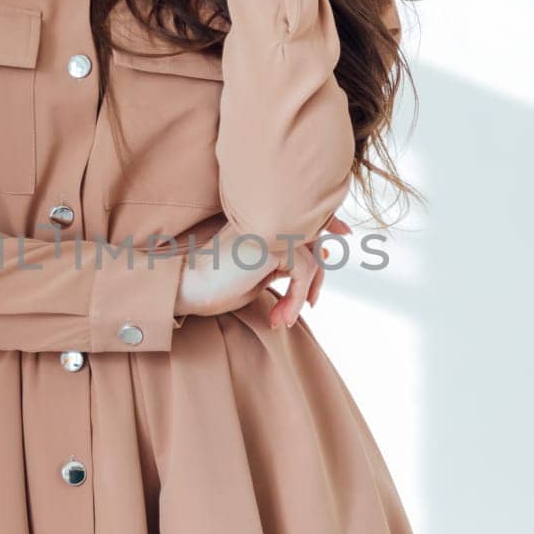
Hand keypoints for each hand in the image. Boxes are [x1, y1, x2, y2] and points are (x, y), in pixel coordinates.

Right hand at [174, 212, 351, 326]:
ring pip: (311, 258)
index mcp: (260, 218)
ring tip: (283, 319)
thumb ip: (286, 261)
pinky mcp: (269, 243)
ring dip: (300, 296)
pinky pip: (302, 271)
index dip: (328, 220)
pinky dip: (295, 299)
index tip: (345, 233)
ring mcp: (267, 226)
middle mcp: (265, 216)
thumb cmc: (217, 285)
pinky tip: (279, 317)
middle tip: (311, 304)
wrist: (189, 289)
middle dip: (320, 270)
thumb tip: (324, 256)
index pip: (304, 213)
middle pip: (315, 234)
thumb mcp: (260, 270)